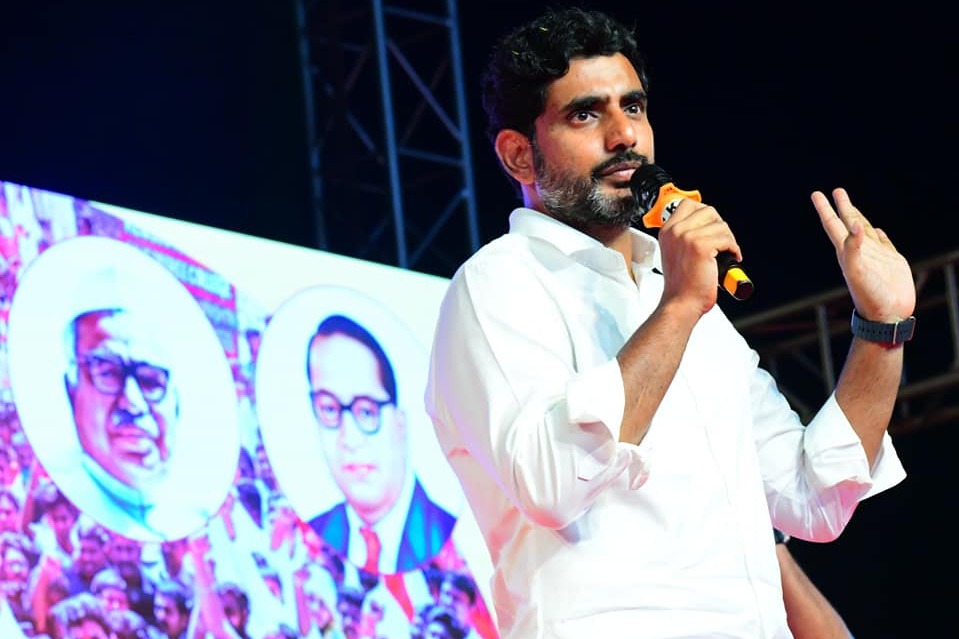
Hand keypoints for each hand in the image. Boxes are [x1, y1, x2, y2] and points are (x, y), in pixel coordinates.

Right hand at [657, 197, 741, 315]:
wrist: (681, 302)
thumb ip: (683, 236)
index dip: (705, 213)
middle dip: (720, 225)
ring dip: (728, 239)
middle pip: (707, 210)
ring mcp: (687, 237)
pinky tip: (732, 257)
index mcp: (667, 231)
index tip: (711, 226)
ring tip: (726, 252)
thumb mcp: (675, 253)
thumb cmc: (681, 284)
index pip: (688, 204)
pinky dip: (734, 249)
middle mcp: (675, 231)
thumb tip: (705, 226)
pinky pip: (727, 239)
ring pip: (720, 225)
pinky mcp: (701, 247)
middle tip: (722, 241)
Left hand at [811, 188, 914, 320]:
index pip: (832, 224)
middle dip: (842, 206)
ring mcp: (876, 256)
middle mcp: (859, 251)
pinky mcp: (892, 262)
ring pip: (865, 231)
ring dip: (858, 217)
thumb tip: (856, 224)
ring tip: (851, 206)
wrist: (887, 316)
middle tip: (837, 190)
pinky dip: (878, 234)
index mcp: (846, 252)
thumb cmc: (869, 296)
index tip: (816, 194)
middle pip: (848, 223)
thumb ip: (853, 248)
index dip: (825, 209)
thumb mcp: (857, 270)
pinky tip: (875, 230)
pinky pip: (883, 243)